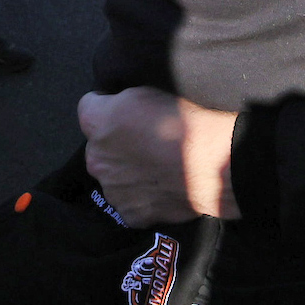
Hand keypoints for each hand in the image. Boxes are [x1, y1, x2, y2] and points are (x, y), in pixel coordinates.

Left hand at [78, 87, 238, 224]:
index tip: (128, 110)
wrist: (216, 164)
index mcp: (96, 122)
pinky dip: (144, 197)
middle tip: (149, 142)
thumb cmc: (188, 120)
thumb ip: (123, 99)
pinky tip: (165, 188)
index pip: (88, 107)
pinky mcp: (132, 215)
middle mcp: (96, 158)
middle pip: (99, 147)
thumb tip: (118, 106)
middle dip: (117, 144)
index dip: (108, 105)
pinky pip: (132, 203)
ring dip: (129, 172)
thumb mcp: (151, 89)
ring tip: (161, 168)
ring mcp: (113, 191)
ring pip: (115, 177)